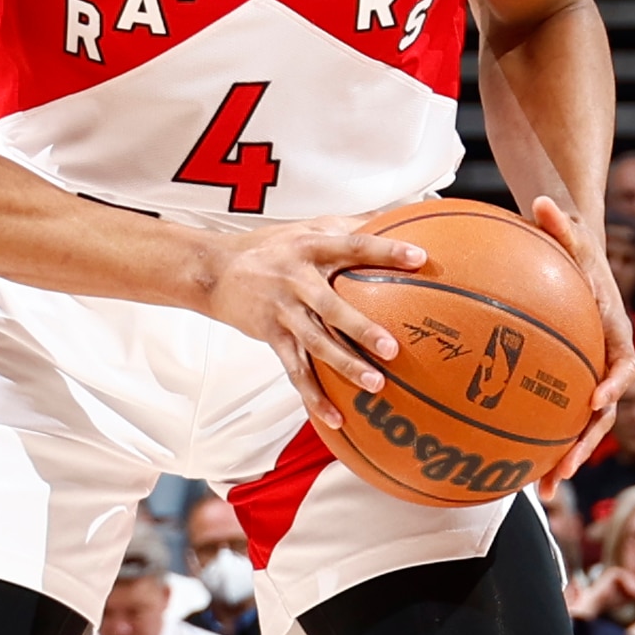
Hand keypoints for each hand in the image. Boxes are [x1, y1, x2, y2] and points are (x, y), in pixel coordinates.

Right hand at [207, 213, 428, 443]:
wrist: (213, 271)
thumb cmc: (272, 247)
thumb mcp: (307, 228)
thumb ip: (350, 226)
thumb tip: (402, 216)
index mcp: (311, 248)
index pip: (353, 246)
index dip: (386, 250)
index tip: (420, 258)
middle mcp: (296, 279)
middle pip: (332, 306)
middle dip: (361, 328)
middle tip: (392, 347)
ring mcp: (282, 311)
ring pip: (315, 344)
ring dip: (345, 366)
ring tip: (376, 384)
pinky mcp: (271, 336)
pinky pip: (295, 370)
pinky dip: (314, 396)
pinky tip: (336, 418)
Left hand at [520, 191, 634, 487]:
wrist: (578, 267)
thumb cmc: (574, 251)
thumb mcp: (568, 236)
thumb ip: (558, 224)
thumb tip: (541, 200)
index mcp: (615, 335)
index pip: (624, 365)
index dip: (613, 385)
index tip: (596, 400)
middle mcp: (606, 365)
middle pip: (603, 413)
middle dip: (585, 443)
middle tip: (564, 469)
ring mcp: (587, 380)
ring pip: (581, 428)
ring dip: (565, 459)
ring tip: (544, 489)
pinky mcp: (566, 389)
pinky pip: (555, 420)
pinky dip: (540, 444)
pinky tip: (512, 469)